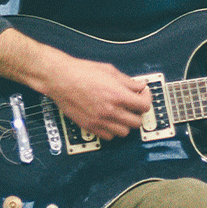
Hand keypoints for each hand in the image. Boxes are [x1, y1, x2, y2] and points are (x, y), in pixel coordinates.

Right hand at [0, 29, 149, 139]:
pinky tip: (109, 120)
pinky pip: (109, 137)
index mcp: (118, 95)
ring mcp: (100, 121)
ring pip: (124, 132)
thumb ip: (128, 81)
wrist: (60, 79)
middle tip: (132, 105)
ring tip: (120, 113)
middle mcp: (111, 111)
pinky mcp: (90, 126)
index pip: (144, 106)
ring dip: (125, 124)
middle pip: (137, 122)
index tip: (142, 94)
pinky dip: (112, 130)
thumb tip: (140, 86)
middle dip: (137, 113)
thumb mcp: (109, 70)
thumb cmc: (82, 72)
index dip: (146, 99)